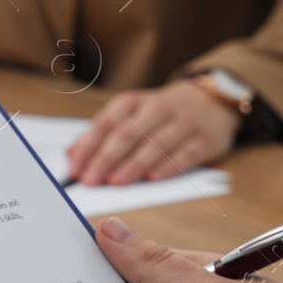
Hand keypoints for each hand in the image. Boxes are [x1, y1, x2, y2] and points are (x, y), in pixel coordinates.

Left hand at [66, 78, 239, 184]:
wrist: (211, 101)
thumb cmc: (161, 116)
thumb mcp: (130, 116)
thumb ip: (102, 134)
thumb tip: (71, 154)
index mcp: (133, 103)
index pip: (106, 124)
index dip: (88, 147)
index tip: (75, 169)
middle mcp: (157, 109)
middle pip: (127, 134)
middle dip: (106, 158)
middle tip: (92, 180)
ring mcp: (183, 123)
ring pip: (155, 143)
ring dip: (133, 164)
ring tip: (116, 182)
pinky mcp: (204, 139)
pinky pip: (185, 153)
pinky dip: (168, 166)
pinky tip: (153, 179)